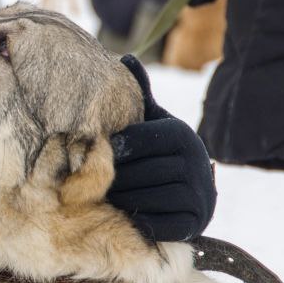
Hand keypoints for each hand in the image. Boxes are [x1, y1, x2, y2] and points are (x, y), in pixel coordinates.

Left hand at [106, 55, 215, 241]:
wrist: (193, 193)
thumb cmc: (160, 152)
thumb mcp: (153, 122)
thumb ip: (140, 95)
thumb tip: (125, 58)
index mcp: (181, 135)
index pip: (142, 140)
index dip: (117, 148)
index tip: (101, 154)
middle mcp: (194, 163)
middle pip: (140, 172)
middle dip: (112, 179)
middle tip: (87, 182)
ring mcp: (197, 195)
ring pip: (145, 198)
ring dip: (119, 201)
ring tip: (100, 199)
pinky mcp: (192, 222)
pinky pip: (156, 224)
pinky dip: (135, 222)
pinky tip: (120, 217)